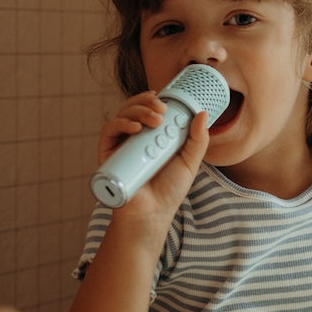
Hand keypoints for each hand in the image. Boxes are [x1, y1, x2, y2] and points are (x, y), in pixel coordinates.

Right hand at [98, 91, 209, 219]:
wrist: (152, 213)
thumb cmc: (169, 190)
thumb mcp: (189, 162)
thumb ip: (198, 140)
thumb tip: (203, 114)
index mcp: (152, 136)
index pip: (148, 109)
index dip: (153, 100)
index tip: (164, 98)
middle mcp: (135, 138)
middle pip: (134, 108)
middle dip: (146, 102)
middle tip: (162, 109)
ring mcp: (121, 145)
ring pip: (122, 115)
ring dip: (138, 110)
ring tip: (155, 120)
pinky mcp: (108, 154)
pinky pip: (109, 131)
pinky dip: (121, 124)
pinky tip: (136, 128)